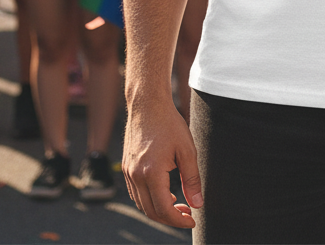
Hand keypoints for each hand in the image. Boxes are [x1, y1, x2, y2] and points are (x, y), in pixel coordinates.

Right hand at [123, 98, 201, 228]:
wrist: (147, 104)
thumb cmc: (169, 123)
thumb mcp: (187, 150)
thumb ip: (192, 179)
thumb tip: (197, 204)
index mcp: (151, 172)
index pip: (163, 209)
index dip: (178, 220)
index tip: (192, 219)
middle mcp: (136, 176)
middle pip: (151, 211)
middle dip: (170, 218)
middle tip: (187, 213)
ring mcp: (128, 172)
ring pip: (142, 204)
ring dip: (159, 210)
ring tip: (178, 204)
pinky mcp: (126, 168)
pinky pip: (136, 193)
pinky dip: (149, 200)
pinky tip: (165, 193)